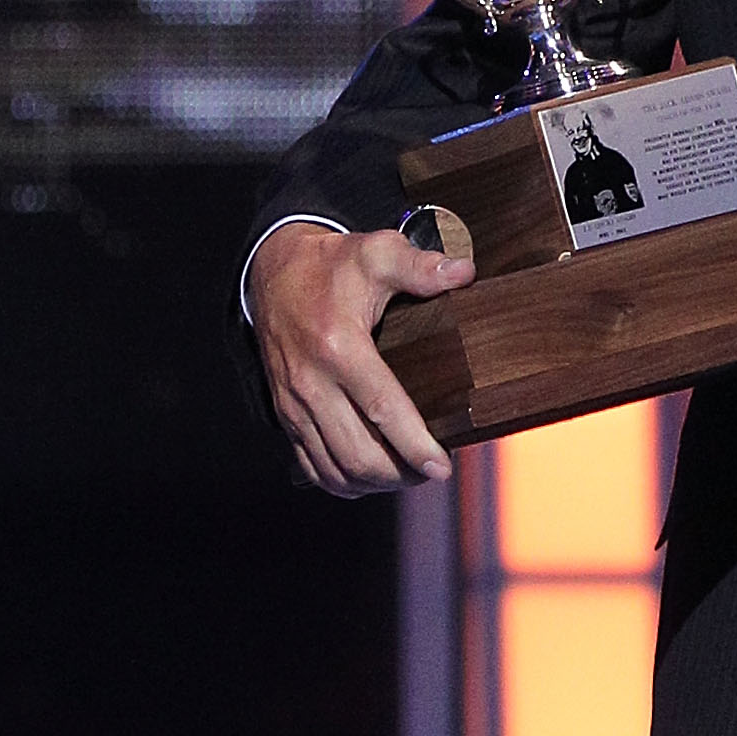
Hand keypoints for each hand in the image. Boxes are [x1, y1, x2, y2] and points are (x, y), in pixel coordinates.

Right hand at [251, 221, 472, 493]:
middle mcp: (311, 382)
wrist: (273, 272)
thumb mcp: (376, 253)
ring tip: (408, 475)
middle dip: (401, 472)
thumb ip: (418, 266)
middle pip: (359, 453)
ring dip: (376, 482)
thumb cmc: (332, 266)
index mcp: (339, 346)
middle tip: (432, 471)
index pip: (382, 409)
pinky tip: (371, 477)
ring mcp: (294, 403)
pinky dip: (343, 482)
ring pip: (336, 468)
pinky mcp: (285, 414)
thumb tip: (462, 273)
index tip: (442, 466)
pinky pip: (312, 466)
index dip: (415, 444)